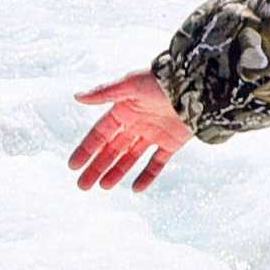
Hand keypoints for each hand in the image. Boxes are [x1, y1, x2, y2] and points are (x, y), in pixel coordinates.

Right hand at [67, 70, 193, 189]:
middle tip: (82, 186)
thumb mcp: (131, 84)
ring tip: (103, 187)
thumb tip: (77, 96)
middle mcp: (136, 123)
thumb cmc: (161, 80)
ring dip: (116, 172)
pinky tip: (136, 189)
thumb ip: (104, 93)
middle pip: (111, 150)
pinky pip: (157, 163)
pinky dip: (147, 176)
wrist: (196, 85)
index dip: (86, 149)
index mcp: (123, 110)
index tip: (72, 166)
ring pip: (130, 158)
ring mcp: (153, 134)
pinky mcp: (171, 143)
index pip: (99, 134)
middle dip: (97, 167)